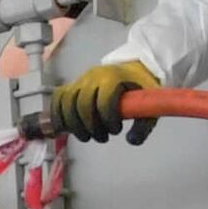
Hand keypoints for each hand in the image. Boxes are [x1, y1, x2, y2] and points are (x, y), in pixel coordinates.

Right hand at [40, 54, 160, 143]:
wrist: (132, 68)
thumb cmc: (141, 88)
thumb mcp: (149, 104)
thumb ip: (144, 125)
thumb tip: (131, 140)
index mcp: (113, 78)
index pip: (104, 101)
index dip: (108, 120)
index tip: (117, 129)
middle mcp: (94, 77)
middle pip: (82, 105)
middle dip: (91, 127)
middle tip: (103, 137)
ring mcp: (81, 80)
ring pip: (66, 103)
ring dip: (74, 125)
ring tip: (86, 136)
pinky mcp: (73, 85)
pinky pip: (58, 99)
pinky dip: (58, 115)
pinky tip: (66, 128)